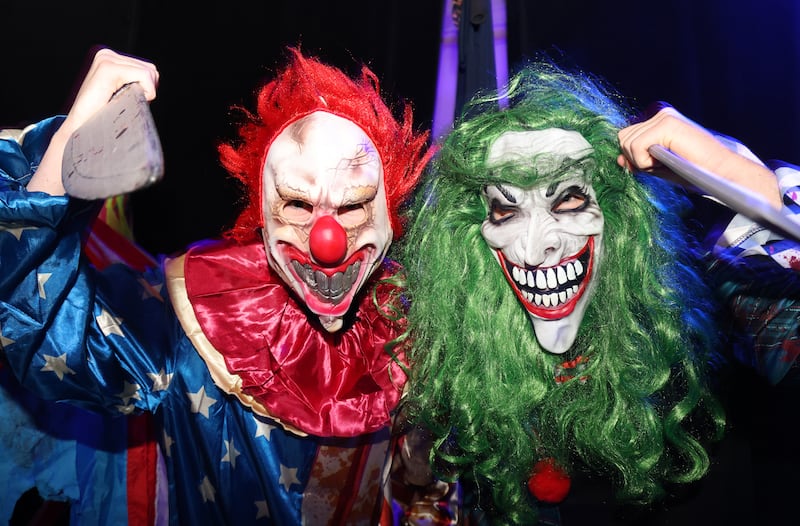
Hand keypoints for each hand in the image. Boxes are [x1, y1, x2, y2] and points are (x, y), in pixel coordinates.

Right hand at [28, 48, 159, 194]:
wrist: (80, 131)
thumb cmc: (102, 119)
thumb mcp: (122, 95)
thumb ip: (136, 83)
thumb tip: (155, 77)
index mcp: (110, 60)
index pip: (148, 69)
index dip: (148, 89)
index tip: (131, 102)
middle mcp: (107, 55)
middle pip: (151, 70)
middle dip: (148, 90)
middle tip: (128, 104)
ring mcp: (106, 59)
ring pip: (149, 72)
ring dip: (145, 92)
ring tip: (124, 102)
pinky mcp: (107, 68)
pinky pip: (144, 75)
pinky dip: (146, 91)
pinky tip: (128, 100)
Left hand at [617, 103, 781, 208]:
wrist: (717, 173)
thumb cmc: (691, 170)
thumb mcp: (657, 166)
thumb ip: (637, 160)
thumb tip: (618, 159)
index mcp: (658, 119)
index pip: (626, 136)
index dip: (633, 156)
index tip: (655, 163)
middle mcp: (659, 112)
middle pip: (623, 138)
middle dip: (636, 159)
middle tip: (662, 163)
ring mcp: (663, 116)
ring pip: (627, 143)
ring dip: (642, 161)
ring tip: (666, 161)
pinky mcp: (667, 123)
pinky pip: (636, 147)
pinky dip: (646, 162)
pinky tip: (666, 160)